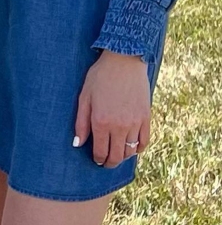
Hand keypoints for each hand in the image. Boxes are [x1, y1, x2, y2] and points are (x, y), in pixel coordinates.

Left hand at [74, 50, 150, 167]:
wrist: (124, 61)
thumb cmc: (100, 77)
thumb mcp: (85, 96)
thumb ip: (81, 122)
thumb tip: (78, 144)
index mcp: (101, 121)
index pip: (100, 151)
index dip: (98, 159)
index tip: (96, 159)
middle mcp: (119, 126)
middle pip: (116, 156)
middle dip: (110, 163)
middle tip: (106, 162)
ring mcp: (134, 123)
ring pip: (130, 151)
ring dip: (123, 156)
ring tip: (117, 153)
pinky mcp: (146, 118)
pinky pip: (144, 142)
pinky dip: (138, 148)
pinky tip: (133, 147)